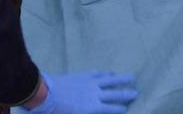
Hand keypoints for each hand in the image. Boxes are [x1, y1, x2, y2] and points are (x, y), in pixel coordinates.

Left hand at [20, 72, 138, 113]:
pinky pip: (98, 73)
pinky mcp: (83, 76)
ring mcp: (90, 83)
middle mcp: (95, 95)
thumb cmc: (57, 112)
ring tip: (132, 77)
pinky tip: (110, 72)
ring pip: (110, 80)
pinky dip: (106, 73)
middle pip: (115, 94)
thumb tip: (96, 112)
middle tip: (137, 93)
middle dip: (127, 94)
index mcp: (92, 108)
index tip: (128, 108)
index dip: (121, 109)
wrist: (44, 94)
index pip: (111, 109)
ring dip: (121, 79)